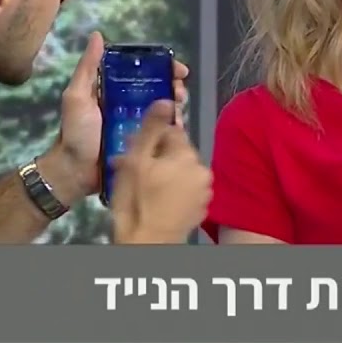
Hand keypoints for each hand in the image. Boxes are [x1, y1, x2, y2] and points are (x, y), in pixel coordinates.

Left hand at [49, 32, 189, 197]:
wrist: (76, 171)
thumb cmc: (75, 132)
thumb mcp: (77, 96)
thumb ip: (88, 68)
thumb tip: (98, 36)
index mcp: (116, 90)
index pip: (145, 72)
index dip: (164, 68)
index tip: (178, 70)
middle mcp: (131, 105)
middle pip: (161, 90)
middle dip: (175, 88)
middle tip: (180, 93)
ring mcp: (140, 126)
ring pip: (166, 110)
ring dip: (177, 107)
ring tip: (178, 111)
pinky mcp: (146, 144)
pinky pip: (165, 133)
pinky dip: (174, 128)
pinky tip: (177, 127)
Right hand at [108, 100, 211, 243]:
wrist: (148, 242)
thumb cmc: (136, 201)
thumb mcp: (136, 161)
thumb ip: (151, 129)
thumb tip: (166, 101)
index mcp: (188, 155)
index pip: (172, 132)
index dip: (151, 139)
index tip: (136, 151)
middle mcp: (203, 169)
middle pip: (178, 152)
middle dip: (158, 156)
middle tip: (137, 170)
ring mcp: (205, 190)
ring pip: (183, 171)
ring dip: (167, 173)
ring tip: (147, 186)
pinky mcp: (203, 207)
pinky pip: (188, 189)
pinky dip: (176, 190)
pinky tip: (160, 199)